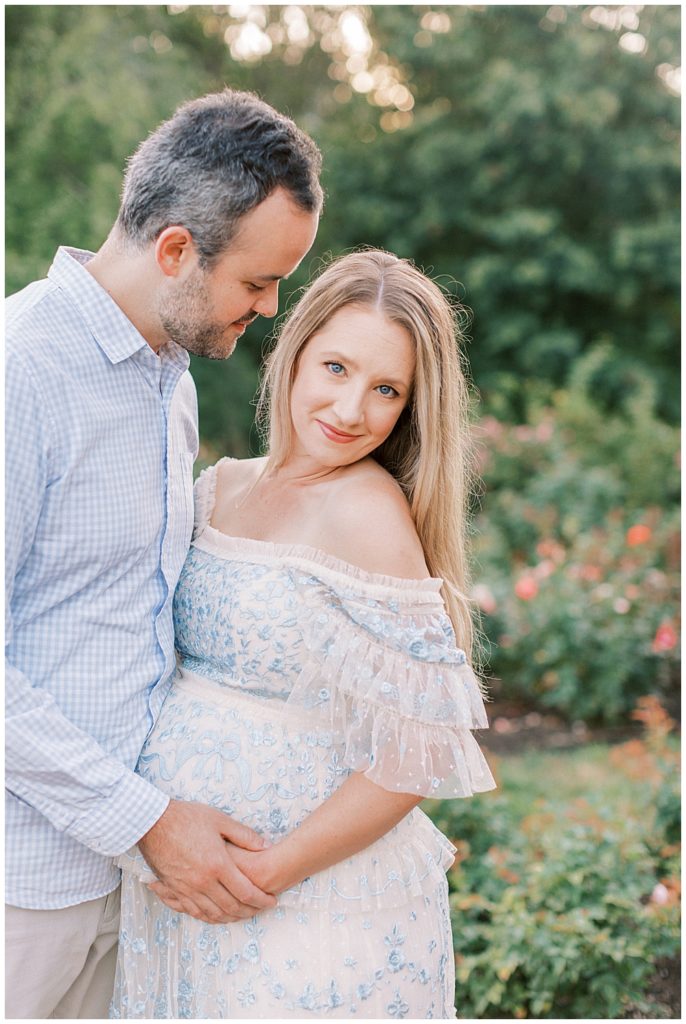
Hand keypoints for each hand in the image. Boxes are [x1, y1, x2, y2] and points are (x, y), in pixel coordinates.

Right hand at [138, 799, 276, 923]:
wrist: (152, 823)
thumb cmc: (186, 818)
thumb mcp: (220, 820)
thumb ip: (244, 836)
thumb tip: (266, 846)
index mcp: (217, 865)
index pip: (246, 892)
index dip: (261, 900)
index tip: (271, 901)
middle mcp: (203, 882)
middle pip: (231, 907)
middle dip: (249, 912)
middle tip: (260, 909)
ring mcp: (186, 889)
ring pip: (212, 914)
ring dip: (230, 918)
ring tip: (242, 915)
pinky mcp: (173, 890)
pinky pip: (193, 911)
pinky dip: (208, 917)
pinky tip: (215, 915)